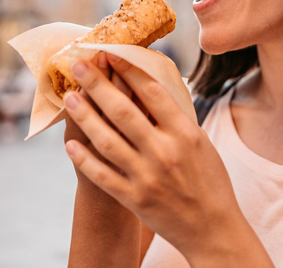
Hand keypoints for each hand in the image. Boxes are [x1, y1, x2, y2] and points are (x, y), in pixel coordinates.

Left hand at [63, 53, 262, 264]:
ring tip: (70, 97)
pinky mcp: (135, 199)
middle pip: (124, 111)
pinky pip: (103, 175)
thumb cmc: (208, 180)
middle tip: (80, 64)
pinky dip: (84, 160)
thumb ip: (175, 117)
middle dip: (98, 85)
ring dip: (85, 117)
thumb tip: (149, 84)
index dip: (128, 69)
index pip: (152, 93)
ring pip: (108, 141)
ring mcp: (148, 177)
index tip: (110, 52)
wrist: (213, 229)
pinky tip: (70, 144)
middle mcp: (165, 152)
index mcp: (185, 134)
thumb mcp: (200, 142)